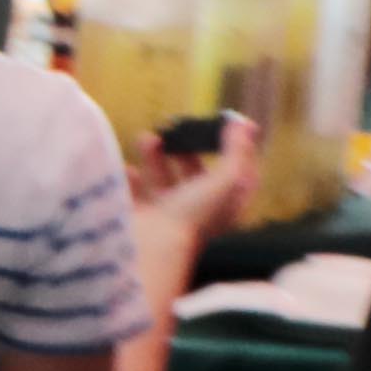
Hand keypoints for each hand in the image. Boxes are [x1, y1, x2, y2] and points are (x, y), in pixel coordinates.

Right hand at [123, 116, 263, 214]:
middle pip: (196, 172)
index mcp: (226, 204)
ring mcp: (168, 214)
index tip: (225, 124)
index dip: (235, 148)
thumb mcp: (225, 180)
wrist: (151, 247)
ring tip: (148, 138)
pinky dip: (131, 178)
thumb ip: (236, 151)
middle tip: (177, 126)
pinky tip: (128, 168)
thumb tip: (243, 123)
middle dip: (187, 148)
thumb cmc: (193, 215)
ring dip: (155, 155)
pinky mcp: (141, 217)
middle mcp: (199, 209)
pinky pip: (135, 193)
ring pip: (164, 178)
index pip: (237, 172)